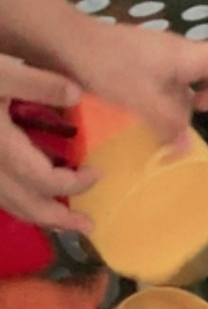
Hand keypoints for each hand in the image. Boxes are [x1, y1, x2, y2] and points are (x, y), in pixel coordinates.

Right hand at [0, 57, 97, 230]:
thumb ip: (36, 82)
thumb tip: (76, 93)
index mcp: (1, 149)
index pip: (46, 182)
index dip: (75, 184)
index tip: (97, 172)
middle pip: (27, 206)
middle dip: (59, 220)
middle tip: (87, 227)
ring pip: (7, 205)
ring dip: (37, 216)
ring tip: (62, 223)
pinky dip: (15, 203)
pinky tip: (24, 198)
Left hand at [75, 21, 207, 146]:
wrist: (69, 42)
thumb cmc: (109, 66)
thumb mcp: (143, 99)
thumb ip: (169, 124)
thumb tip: (186, 147)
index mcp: (187, 56)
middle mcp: (179, 52)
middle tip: (202, 115)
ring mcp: (160, 55)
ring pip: (190, 78)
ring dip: (189, 101)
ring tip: (173, 120)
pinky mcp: (143, 61)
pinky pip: (169, 80)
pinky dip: (170, 98)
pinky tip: (151, 113)